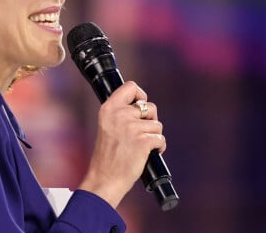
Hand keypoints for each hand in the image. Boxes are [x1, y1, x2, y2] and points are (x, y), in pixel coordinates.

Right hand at [78, 81, 165, 207]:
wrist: (105, 179)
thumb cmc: (108, 156)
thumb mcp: (108, 126)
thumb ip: (121, 114)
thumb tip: (143, 105)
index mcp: (108, 108)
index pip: (130, 86)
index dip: (140, 95)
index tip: (140, 105)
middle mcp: (120, 114)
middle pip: (150, 106)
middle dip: (150, 120)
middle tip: (141, 134)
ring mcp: (132, 127)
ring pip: (157, 125)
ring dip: (154, 136)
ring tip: (142, 147)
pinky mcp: (143, 141)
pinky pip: (161, 139)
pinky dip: (159, 147)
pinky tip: (149, 154)